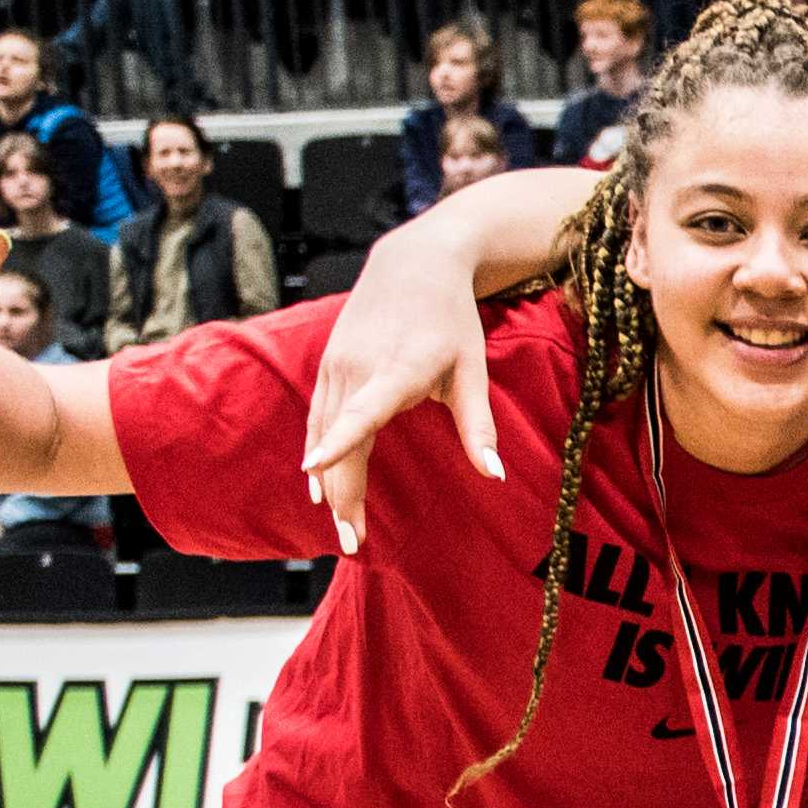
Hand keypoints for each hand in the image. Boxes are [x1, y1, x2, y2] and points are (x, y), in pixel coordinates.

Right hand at [298, 230, 507, 549]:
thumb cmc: (452, 320)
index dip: (338, 442)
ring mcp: (337, 365)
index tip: (314, 471)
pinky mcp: (328, 365)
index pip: (362, 411)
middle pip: (340, 438)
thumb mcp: (473, 369)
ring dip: (329, 481)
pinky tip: (320, 483)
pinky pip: (318, 416)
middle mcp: (358, 367)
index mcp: (398, 369)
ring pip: (323, 431)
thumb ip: (478, 425)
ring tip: (340, 526)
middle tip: (351, 543)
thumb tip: (493, 475)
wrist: (413, 264)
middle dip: (343, 493)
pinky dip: (319, 451)